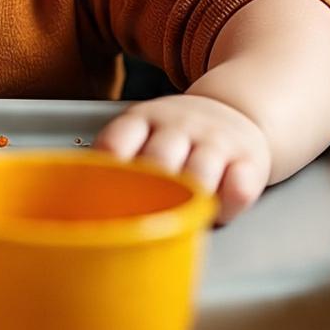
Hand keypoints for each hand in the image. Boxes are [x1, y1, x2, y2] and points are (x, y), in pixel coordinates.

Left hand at [93, 94, 271, 223]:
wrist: (238, 109)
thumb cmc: (177, 136)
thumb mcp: (143, 130)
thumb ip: (119, 158)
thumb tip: (80, 203)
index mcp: (143, 119)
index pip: (117, 141)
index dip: (105, 172)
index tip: (96, 201)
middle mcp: (179, 127)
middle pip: (158, 159)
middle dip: (147, 191)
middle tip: (138, 219)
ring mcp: (215, 142)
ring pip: (200, 175)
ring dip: (187, 202)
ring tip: (177, 220)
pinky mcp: (248, 160)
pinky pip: (239, 188)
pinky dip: (226, 208)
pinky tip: (214, 213)